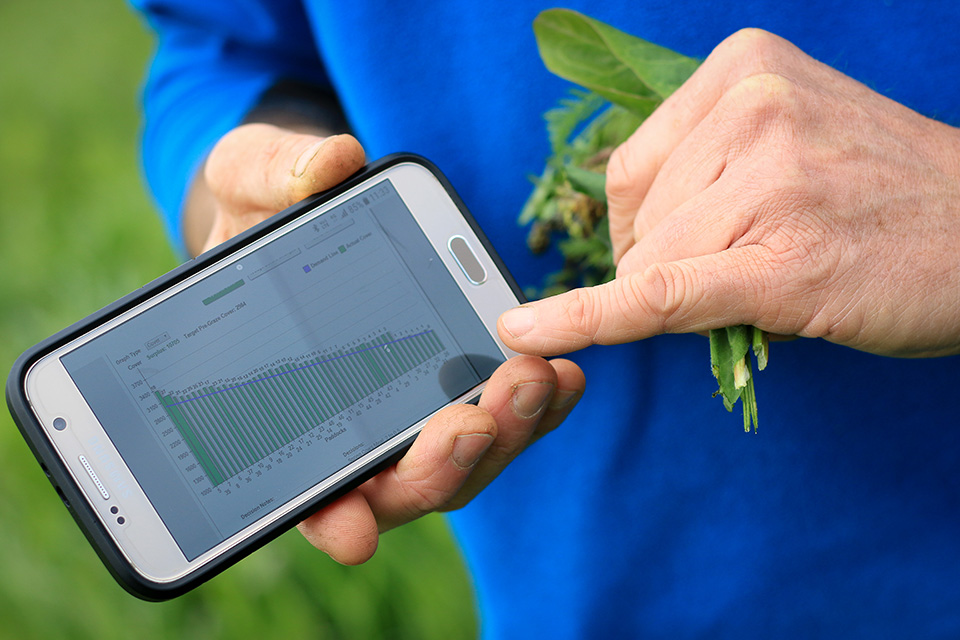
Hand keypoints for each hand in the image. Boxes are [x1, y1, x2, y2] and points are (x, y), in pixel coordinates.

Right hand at [199, 123, 584, 563]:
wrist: (305, 210)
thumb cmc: (260, 212)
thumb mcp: (245, 181)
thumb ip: (269, 176)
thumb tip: (328, 166)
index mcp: (293, 407)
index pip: (310, 488)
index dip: (331, 517)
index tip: (352, 530)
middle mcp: (363, 423)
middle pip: (409, 482)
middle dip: (444, 462)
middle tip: (475, 418)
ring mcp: (421, 405)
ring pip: (469, 455)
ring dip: (506, 430)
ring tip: (536, 378)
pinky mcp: (467, 375)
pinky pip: (505, 408)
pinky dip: (534, 400)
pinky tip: (561, 367)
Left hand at [498, 29, 959, 358]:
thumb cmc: (883, 192)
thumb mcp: (793, 132)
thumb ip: (705, 158)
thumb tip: (620, 233)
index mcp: (744, 68)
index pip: (633, 167)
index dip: (642, 227)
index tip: (677, 250)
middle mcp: (752, 108)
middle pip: (640, 220)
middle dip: (671, 264)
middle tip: (754, 263)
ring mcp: (770, 182)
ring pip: (653, 267)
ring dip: (694, 296)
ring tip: (779, 277)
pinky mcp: (780, 262)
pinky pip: (658, 296)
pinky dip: (588, 319)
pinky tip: (528, 331)